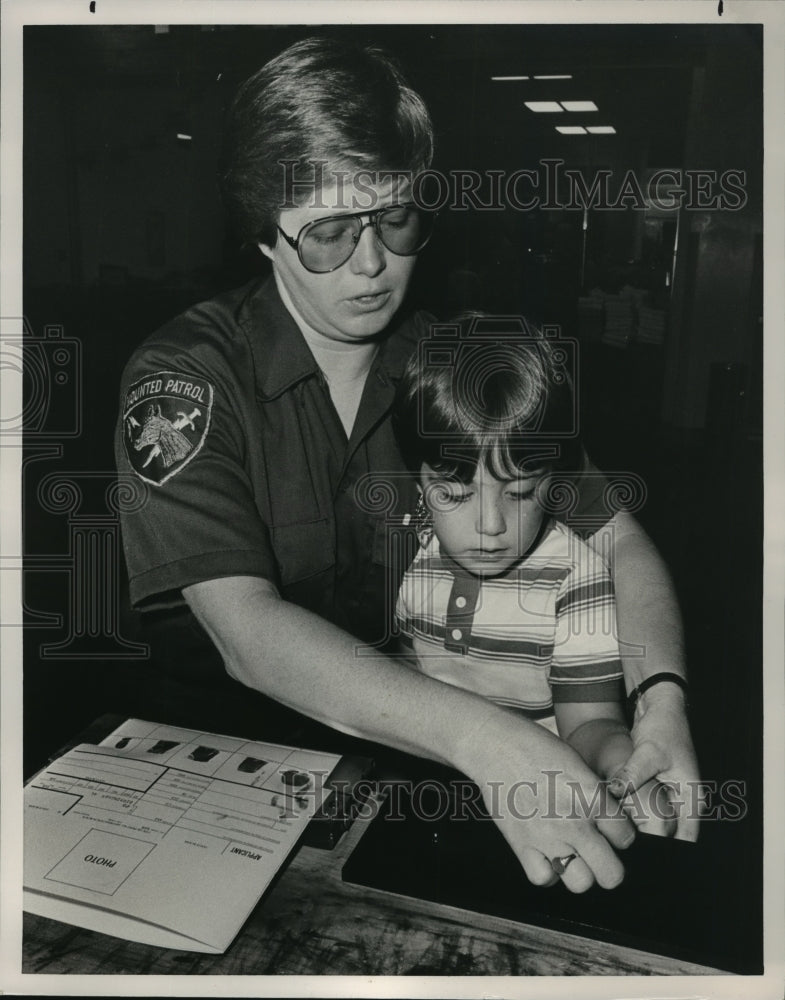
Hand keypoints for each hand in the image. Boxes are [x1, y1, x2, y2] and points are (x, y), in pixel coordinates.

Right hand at [463, 714, 635, 892]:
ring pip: (580, 883)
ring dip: (579, 871)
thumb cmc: (535, 747)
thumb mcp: (577, 764)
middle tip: (599, 854)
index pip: (626, 839)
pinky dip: (547, 872)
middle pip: (611, 875)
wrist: (495, 746)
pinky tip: (546, 855)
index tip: (612, 832)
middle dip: (609, 867)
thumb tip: (608, 819)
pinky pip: (543, 878)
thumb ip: (595, 796)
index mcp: (592, 798)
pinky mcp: (521, 845)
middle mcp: (574, 823)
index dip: (621, 836)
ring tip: (572, 855)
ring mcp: (547, 838)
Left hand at [608, 686, 699, 840]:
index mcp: (691, 799)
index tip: (643, 858)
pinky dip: (634, 814)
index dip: (666, 853)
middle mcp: (684, 802)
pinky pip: (647, 810)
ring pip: (656, 824)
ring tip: (617, 835)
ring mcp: (670, 796)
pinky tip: (616, 816)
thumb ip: (633, 774)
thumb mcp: (648, 751)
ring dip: (640, 829)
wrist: (661, 708)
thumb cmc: (664, 728)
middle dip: (650, 844)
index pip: (685, 841)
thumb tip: (616, 793)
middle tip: (623, 847)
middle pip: (670, 836)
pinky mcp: (656, 788)